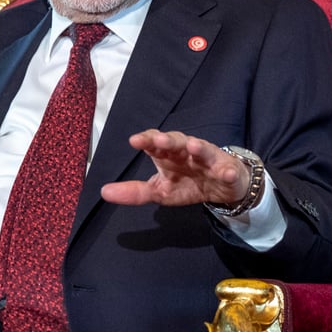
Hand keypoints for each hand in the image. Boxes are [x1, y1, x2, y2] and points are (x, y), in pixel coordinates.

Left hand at [100, 129, 250, 207]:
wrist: (223, 188)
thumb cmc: (188, 184)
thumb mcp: (160, 191)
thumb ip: (134, 192)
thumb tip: (104, 192)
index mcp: (168, 155)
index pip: (155, 142)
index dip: (146, 140)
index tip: (134, 141)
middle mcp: (187, 151)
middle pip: (177, 141)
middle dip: (169, 140)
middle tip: (158, 140)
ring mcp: (208, 158)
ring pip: (203, 149)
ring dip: (198, 147)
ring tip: (192, 146)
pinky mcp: (227, 170)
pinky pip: (227, 170)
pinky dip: (227, 171)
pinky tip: (227, 173)